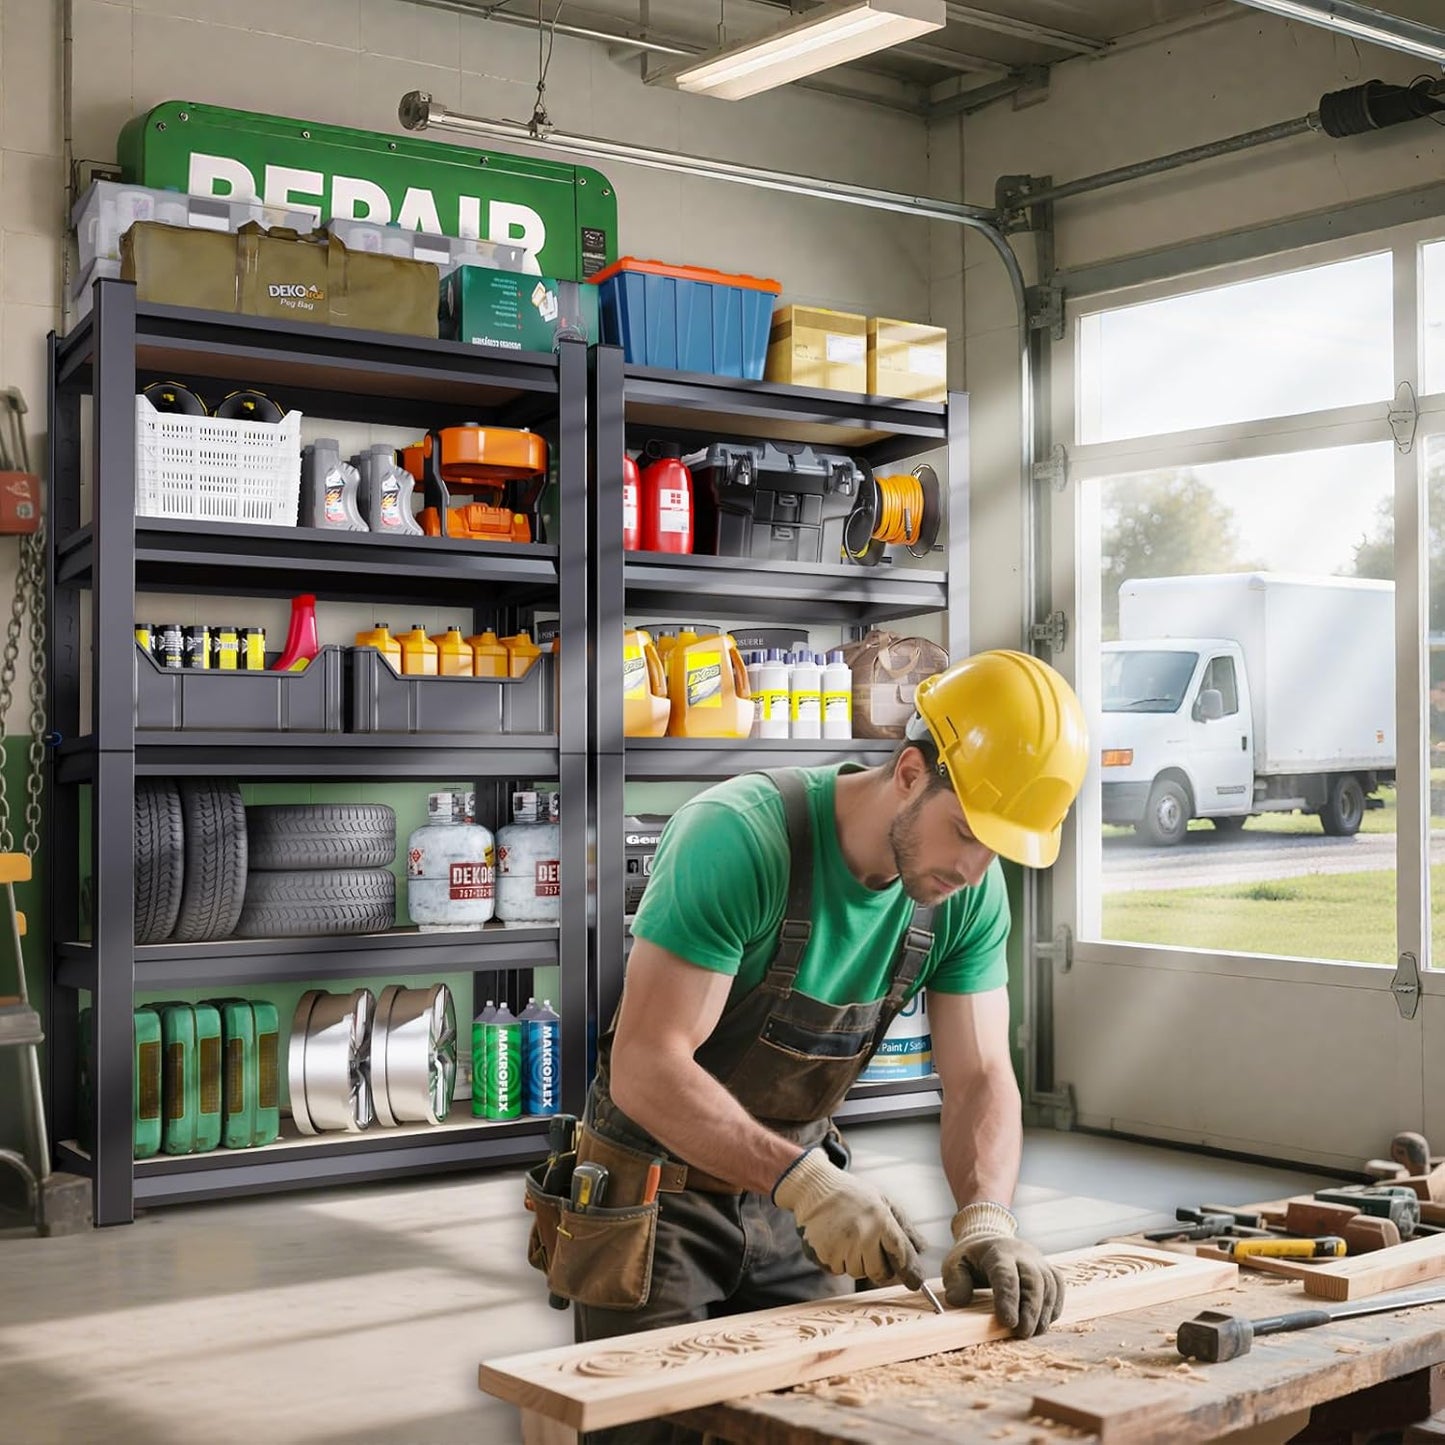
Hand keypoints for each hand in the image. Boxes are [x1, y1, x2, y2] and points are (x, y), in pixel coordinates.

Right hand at [773, 1148, 925, 1286]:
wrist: (814, 1188)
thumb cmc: (852, 1194)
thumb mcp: (883, 1201)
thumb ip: (904, 1226)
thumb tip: (922, 1249)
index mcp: (881, 1219)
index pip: (901, 1254)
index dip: (910, 1272)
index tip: (916, 1284)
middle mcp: (864, 1234)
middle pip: (880, 1272)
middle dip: (878, 1265)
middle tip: (868, 1245)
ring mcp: (843, 1246)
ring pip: (858, 1272)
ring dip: (856, 1261)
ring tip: (848, 1236)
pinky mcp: (825, 1254)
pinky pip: (838, 1270)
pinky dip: (838, 1260)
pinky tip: (834, 1238)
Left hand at [943, 1204, 1063, 1337]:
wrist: (989, 1238)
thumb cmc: (972, 1257)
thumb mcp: (954, 1264)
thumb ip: (955, 1282)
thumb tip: (957, 1301)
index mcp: (997, 1252)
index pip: (1006, 1275)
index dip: (1008, 1299)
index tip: (1008, 1322)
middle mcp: (1022, 1254)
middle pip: (1034, 1280)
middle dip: (1031, 1309)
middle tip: (1023, 1333)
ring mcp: (1038, 1261)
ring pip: (1049, 1284)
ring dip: (1044, 1312)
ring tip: (1033, 1332)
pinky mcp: (1048, 1269)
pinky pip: (1058, 1287)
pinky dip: (1055, 1306)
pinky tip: (1044, 1322)